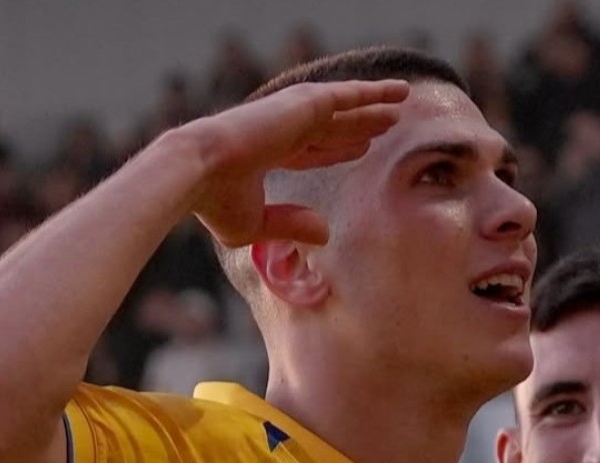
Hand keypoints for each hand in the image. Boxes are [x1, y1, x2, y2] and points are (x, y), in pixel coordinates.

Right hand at [181, 79, 408, 246]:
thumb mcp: (256, 225)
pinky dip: (373, 92)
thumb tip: (325, 233)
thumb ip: (291, 224)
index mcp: (267, 153)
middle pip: (334, 127)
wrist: (198, 174)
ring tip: (401, 100)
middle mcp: (282, 129)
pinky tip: (396, 92)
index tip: (362, 149)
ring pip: (346, 109)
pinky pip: (349, 96)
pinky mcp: (305, 103)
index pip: (312, 149)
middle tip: (387, 123)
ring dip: (373, 104)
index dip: (338, 149)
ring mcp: (293, 114)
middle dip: (360, 125)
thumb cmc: (215, 204)